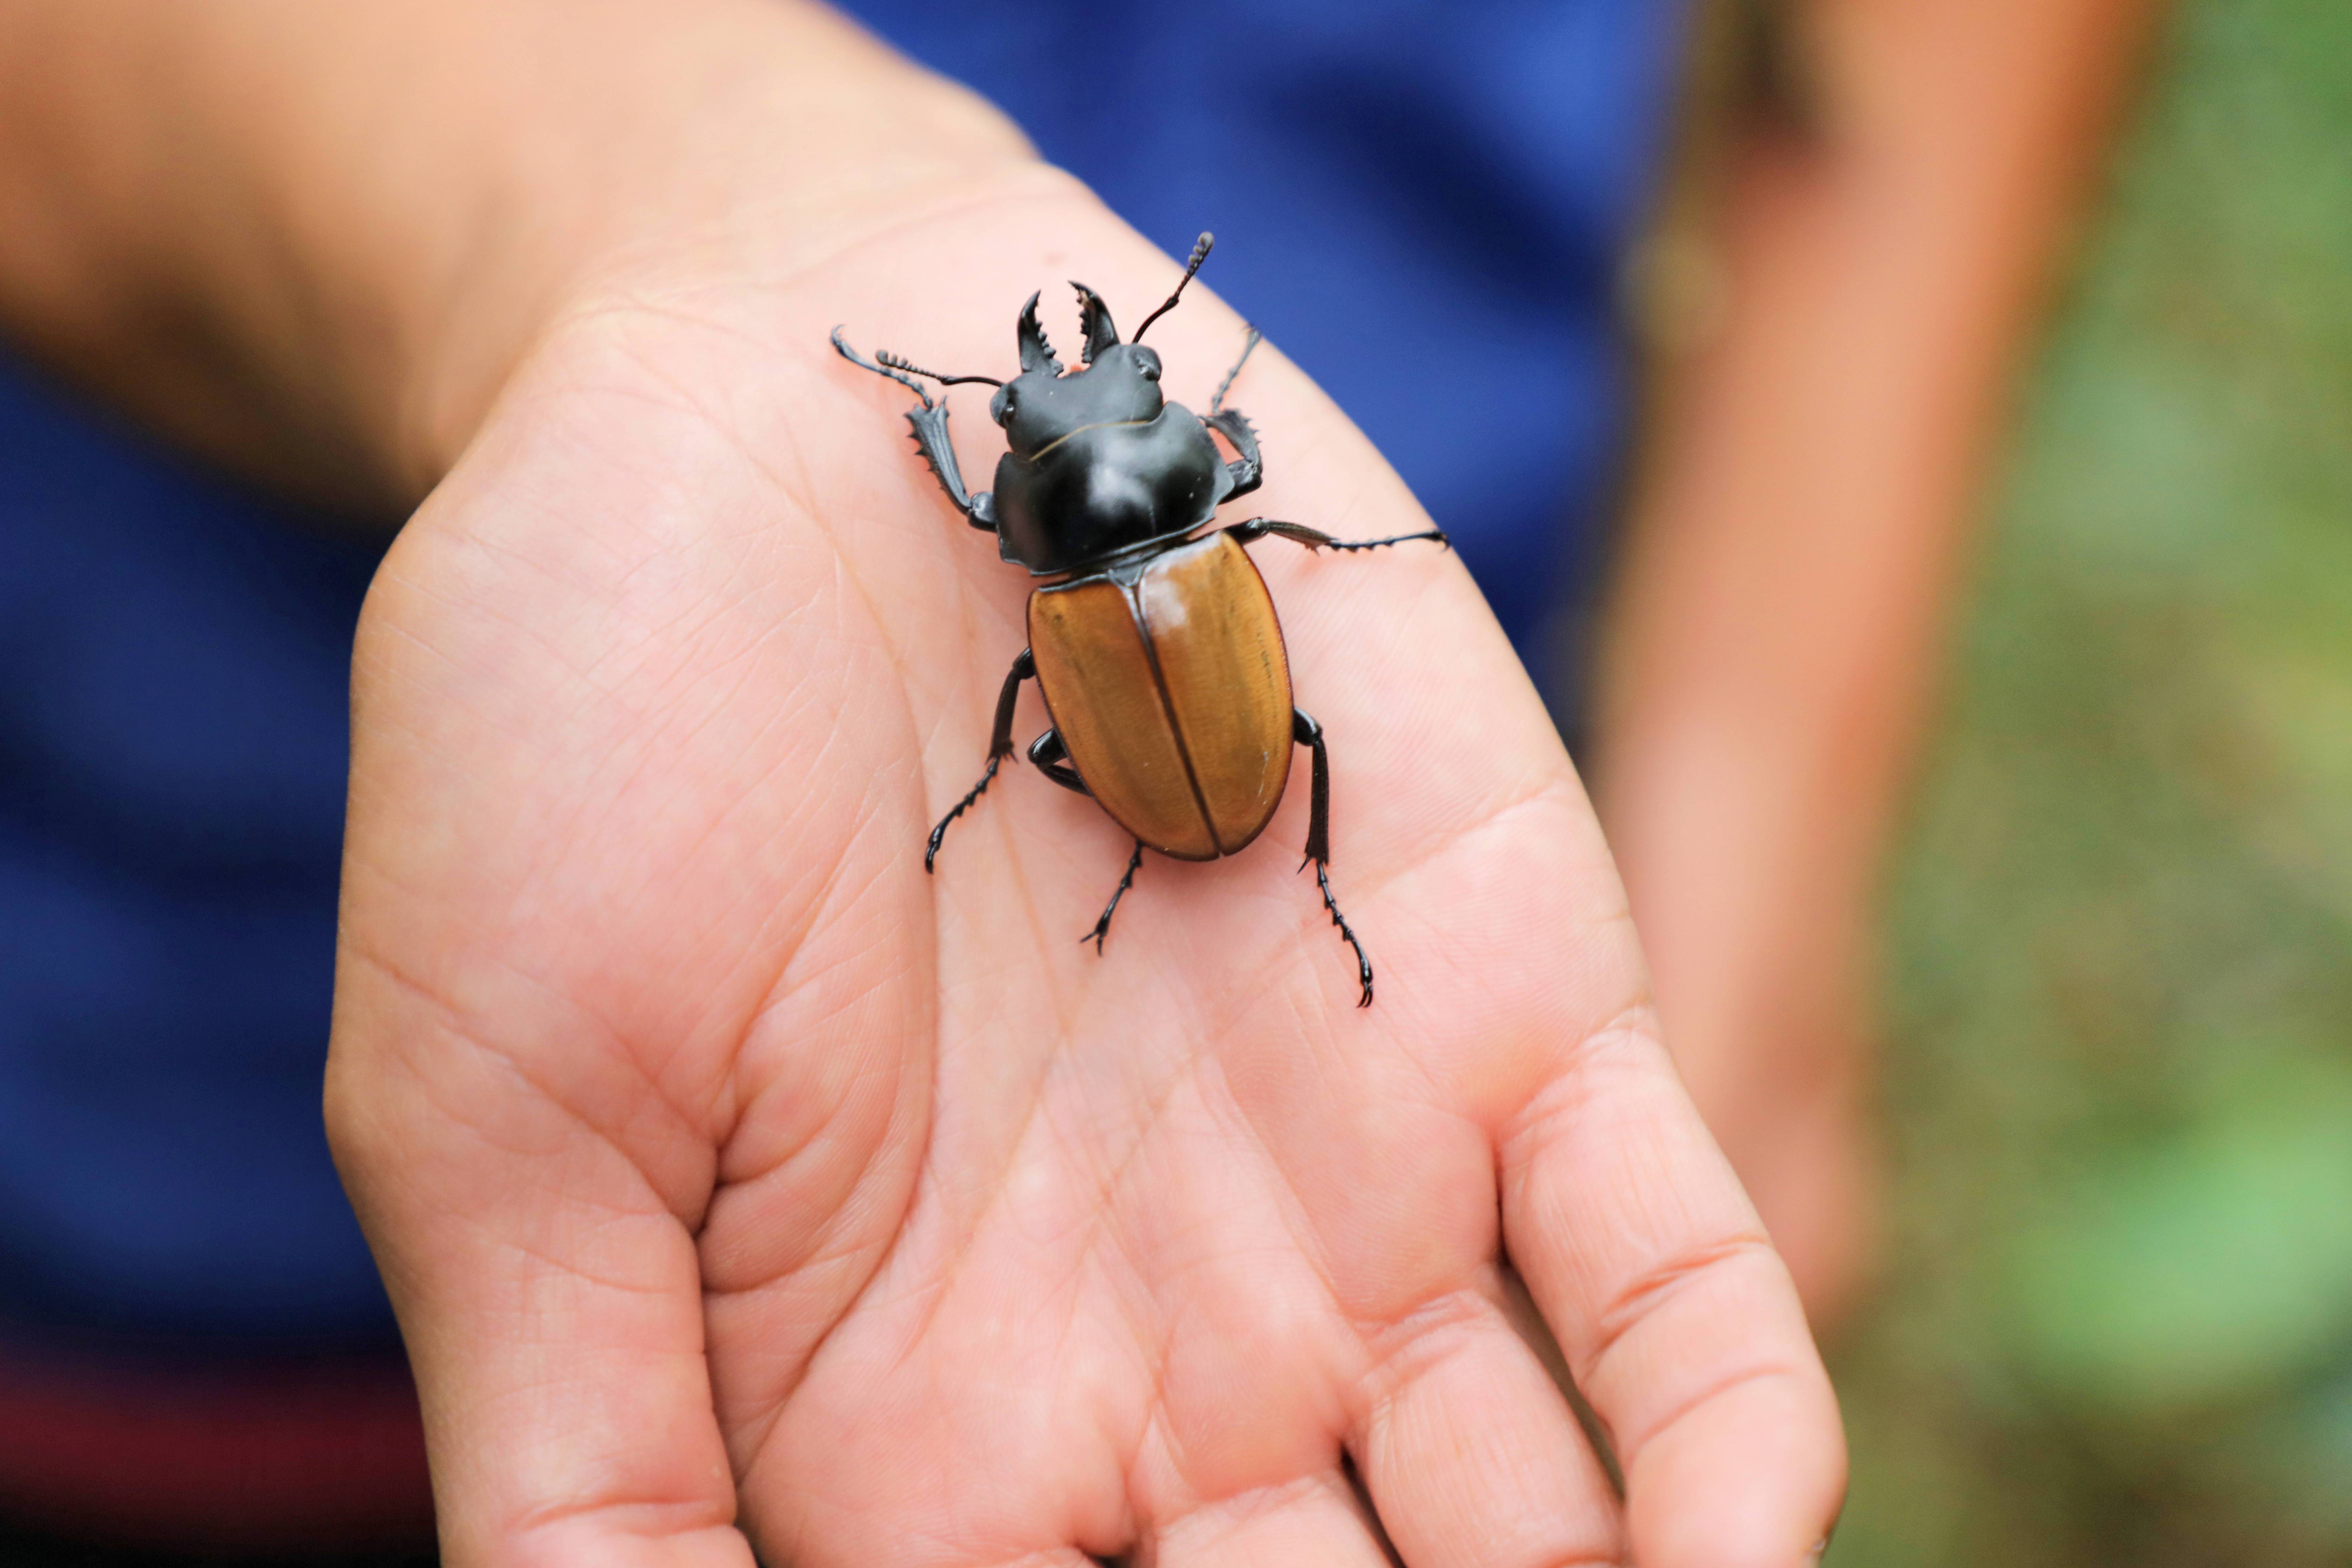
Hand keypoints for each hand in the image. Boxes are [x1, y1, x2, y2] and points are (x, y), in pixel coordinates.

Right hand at [325, 178, 1843, 1567]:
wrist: (748, 398)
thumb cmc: (564, 738)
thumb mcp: (496, 1122)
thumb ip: (591, 1464)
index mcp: (915, 1431)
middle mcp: (1167, 1348)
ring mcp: (1361, 1188)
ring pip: (1538, 1523)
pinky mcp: (1509, 1003)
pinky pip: (1667, 1271)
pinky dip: (1722, 1436)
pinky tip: (1752, 1546)